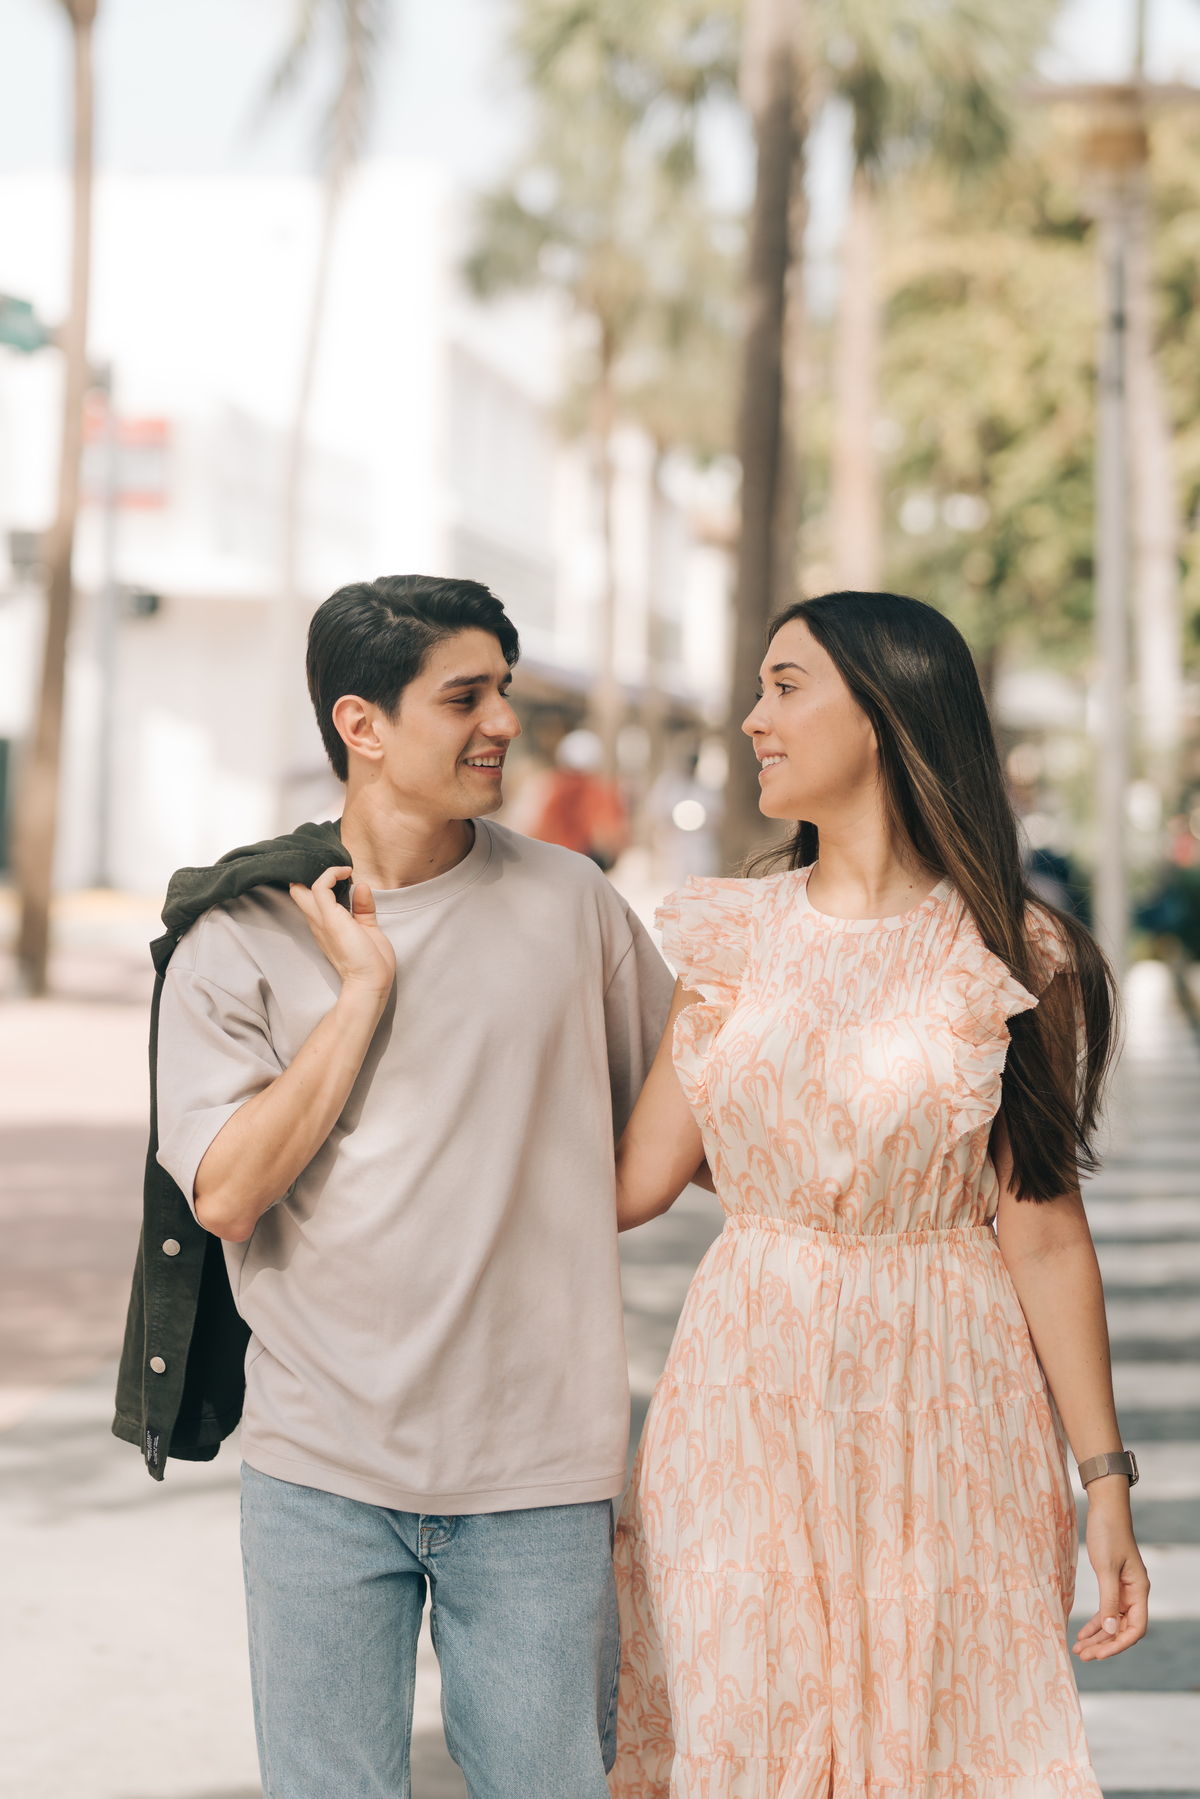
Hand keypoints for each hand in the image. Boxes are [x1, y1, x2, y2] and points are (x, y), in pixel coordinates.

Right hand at [289, 865, 395, 1001]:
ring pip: (300, 888)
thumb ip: (364, 908)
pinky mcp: (330, 918)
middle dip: (308, 874)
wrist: (370, 983)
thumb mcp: (368, 929)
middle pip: (297, 892)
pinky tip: (346, 872)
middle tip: (329, 862)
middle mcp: (319, 922)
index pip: (308, 900)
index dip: (317, 882)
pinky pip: (320, 886)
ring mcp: (322, 920)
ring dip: (318, 871)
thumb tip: (361, 886)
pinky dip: (331, 874)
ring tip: (340, 866)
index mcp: (326, 926)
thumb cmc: (372, 963)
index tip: (338, 872)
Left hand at [1073, 1485, 1149, 1660]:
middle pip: (1122, 1629)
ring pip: (1112, 1622)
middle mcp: (1134, 1593)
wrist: (1105, 1508)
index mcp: (1139, 1591)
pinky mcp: (1112, 1583)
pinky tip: (1082, 1633)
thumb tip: (1108, 1630)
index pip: (1135, 1628)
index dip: (1118, 1644)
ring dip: (1097, 1636)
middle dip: (1103, 1644)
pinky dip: (1094, 1622)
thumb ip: (1108, 1599)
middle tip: (1082, 1655)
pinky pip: (1105, 1610)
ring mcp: (1123, 1589)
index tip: (1099, 1652)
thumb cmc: (1108, 1534)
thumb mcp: (1106, 1567)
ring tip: (1079, 1649)